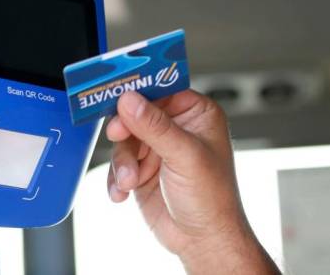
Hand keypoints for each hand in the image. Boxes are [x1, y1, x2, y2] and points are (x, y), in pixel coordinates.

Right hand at [106, 90, 278, 273]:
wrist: (202, 240)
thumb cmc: (212, 199)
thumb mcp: (185, 156)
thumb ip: (155, 127)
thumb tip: (130, 100)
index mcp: (196, 113)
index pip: (163, 88)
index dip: (140, 88)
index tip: (117, 89)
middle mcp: (176, 126)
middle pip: (136, 112)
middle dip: (126, 130)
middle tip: (117, 135)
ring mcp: (158, 147)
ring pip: (124, 139)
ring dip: (123, 162)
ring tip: (130, 180)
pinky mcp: (142, 168)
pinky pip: (119, 162)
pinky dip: (117, 177)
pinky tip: (123, 191)